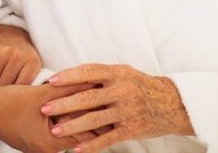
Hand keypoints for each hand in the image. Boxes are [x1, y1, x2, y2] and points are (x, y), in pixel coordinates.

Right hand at [0, 82, 98, 152]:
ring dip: (75, 118)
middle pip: (77, 135)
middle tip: (106, 103)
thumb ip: (69, 89)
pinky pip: (53, 131)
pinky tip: (66, 106)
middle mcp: (46, 151)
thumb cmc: (7, 102)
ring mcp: (38, 147)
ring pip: (65, 132)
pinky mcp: (32, 140)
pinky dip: (61, 119)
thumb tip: (92, 83)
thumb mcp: (42, 94)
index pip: (85, 134)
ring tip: (90, 103)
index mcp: (50, 144)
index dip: (100, 118)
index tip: (111, 105)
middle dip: (90, 119)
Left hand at [42, 63, 193, 151]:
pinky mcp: (131, 130)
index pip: (89, 72)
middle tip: (44, 108)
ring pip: (95, 119)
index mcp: (118, 73)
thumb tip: (71, 77)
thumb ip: (101, 75)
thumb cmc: (141, 85)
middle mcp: (122, 91)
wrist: (172, 103)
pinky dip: (91, 145)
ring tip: (55, 130)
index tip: (52, 82)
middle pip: (88, 97)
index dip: (69, 76)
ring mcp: (126, 111)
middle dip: (64, 104)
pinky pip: (107, 139)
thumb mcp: (124, 73)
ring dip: (72, 126)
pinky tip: (76, 150)